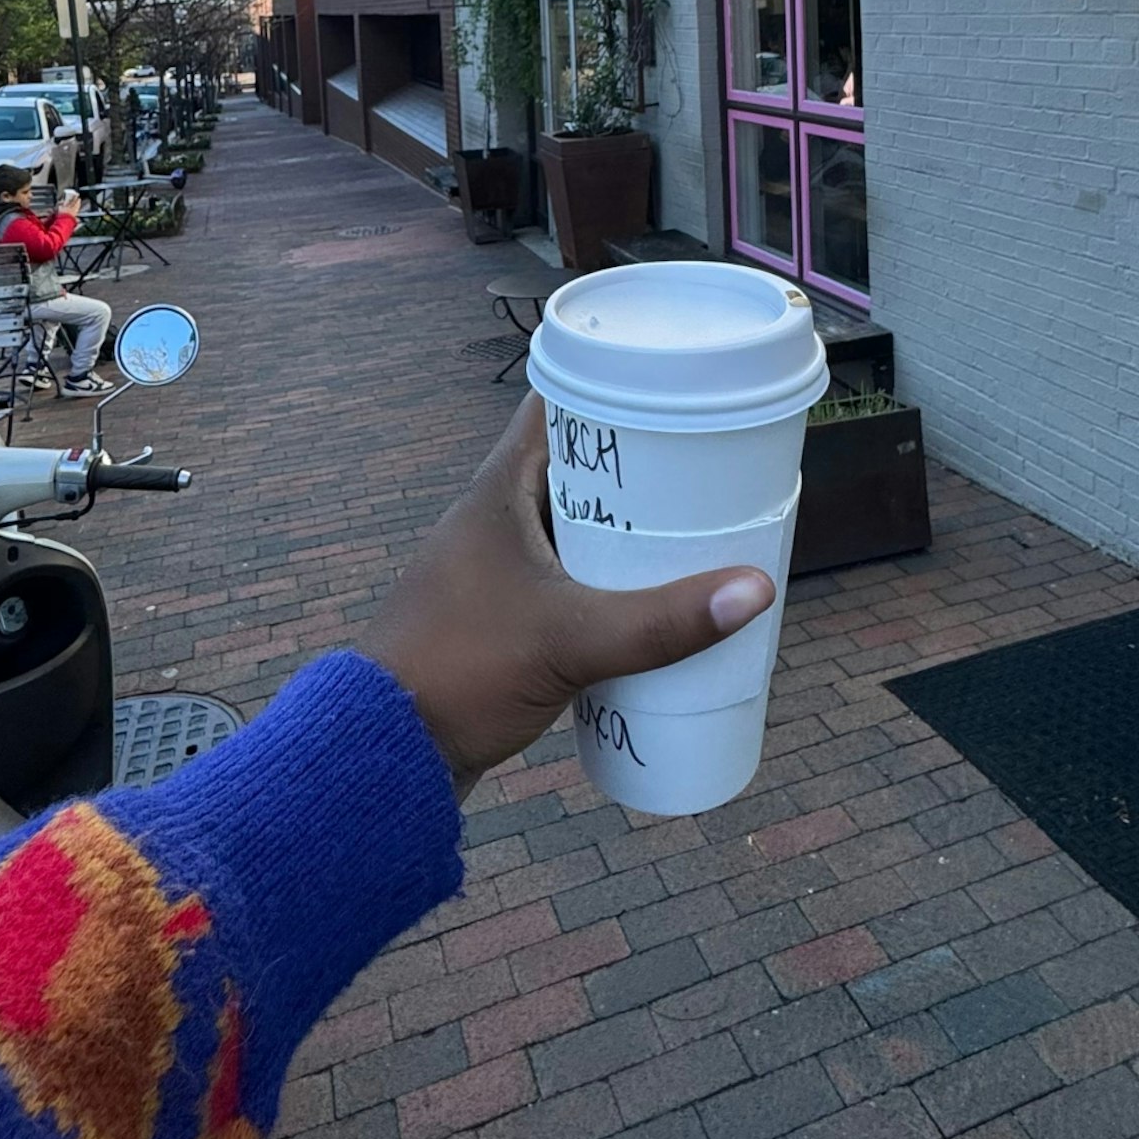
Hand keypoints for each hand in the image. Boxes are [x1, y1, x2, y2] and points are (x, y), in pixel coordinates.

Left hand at [370, 393, 774, 798]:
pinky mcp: (503, 613)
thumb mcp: (570, 641)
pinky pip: (570, 572)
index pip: (558, 406)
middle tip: (714, 465)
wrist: (380, 754)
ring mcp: (495, 566)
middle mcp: (494, 518)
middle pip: (581, 464)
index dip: (616, 385)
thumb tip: (757, 591)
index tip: (680, 386)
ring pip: (577, 523)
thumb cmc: (460, 673)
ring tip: (702, 527)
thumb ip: (662, 621)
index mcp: (498, 493)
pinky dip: (612, 572)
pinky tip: (655, 594)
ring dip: (630, 524)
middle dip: (645, 464)